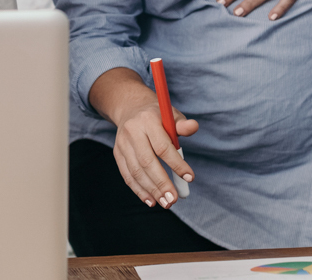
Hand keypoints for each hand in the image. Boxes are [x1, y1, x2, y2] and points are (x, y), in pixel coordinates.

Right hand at [111, 94, 197, 208]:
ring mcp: (122, 143)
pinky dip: (139, 190)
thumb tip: (194, 127)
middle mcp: (132, 131)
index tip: (189, 178)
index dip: (176, 163)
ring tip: (165, 202)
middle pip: (147, 162)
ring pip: (136, 171)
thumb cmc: (157, 115)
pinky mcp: (117, 153)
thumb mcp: (171, 115)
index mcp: (148, 120)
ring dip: (151, 190)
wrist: (130, 108)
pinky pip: (127, 175)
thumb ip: (182, 125)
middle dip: (162, 183)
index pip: (162, 146)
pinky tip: (151, 200)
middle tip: (174, 199)